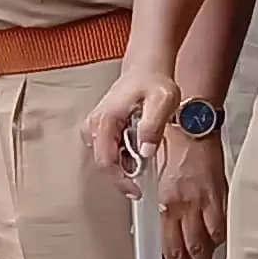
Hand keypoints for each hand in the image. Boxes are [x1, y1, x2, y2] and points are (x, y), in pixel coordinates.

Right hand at [82, 63, 180, 189]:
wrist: (146, 68)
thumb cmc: (153, 81)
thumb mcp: (162, 101)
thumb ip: (153, 126)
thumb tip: (145, 151)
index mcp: (105, 119)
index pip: (106, 161)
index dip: (121, 180)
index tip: (137, 190)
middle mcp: (95, 124)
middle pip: (104, 163)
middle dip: (125, 173)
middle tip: (146, 172)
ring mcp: (95, 126)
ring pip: (106, 158)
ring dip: (125, 163)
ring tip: (144, 149)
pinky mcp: (100, 128)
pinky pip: (108, 150)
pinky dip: (123, 154)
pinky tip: (137, 144)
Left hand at [158, 128, 229, 258]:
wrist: (189, 125)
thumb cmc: (168, 146)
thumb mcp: (151, 177)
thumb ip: (155, 202)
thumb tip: (152, 223)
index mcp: (162, 203)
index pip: (166, 245)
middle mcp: (181, 207)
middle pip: (186, 250)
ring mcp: (202, 203)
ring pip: (205, 244)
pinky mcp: (218, 195)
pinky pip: (220, 226)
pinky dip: (219, 239)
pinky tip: (217, 242)